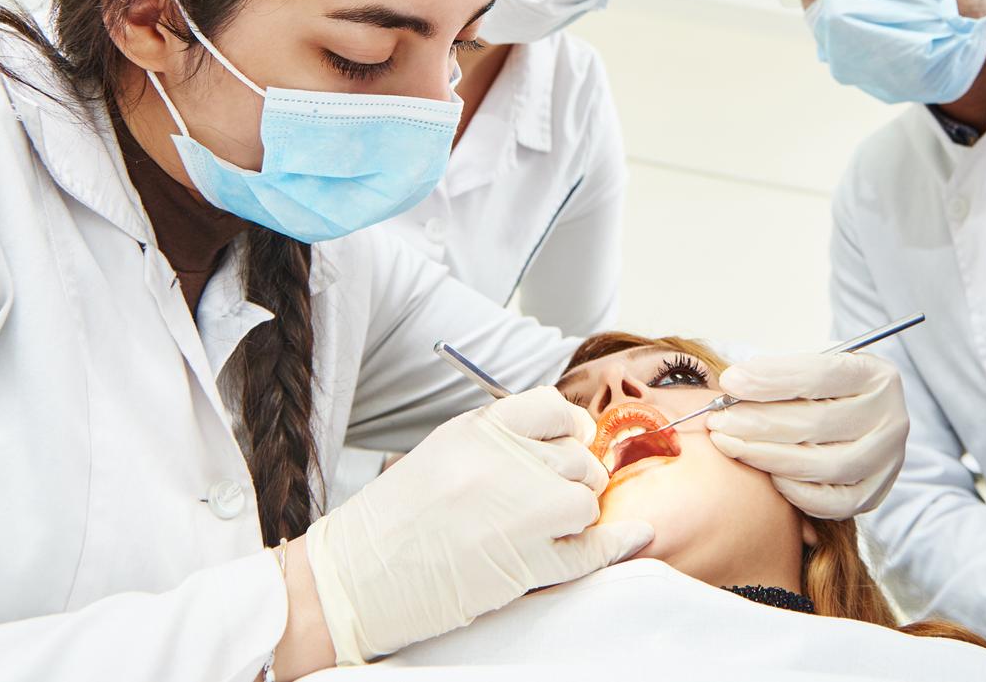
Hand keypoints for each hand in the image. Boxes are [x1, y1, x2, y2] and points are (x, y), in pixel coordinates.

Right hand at [303, 387, 652, 661]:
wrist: (352, 579)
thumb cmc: (390, 523)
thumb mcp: (441, 455)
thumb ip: (496, 444)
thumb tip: (557, 444)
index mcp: (477, 431)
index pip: (550, 407)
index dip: (571, 426)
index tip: (573, 442)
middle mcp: (502, 462)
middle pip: (576, 456)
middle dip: (579, 476)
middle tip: (562, 496)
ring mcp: (516, 512)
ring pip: (586, 499)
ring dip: (580, 515)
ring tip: (555, 528)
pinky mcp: (523, 563)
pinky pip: (589, 549)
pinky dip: (616, 544)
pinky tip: (633, 537)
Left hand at [707, 351, 909, 518]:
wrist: (859, 418)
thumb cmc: (826, 390)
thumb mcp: (812, 366)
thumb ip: (779, 373)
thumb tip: (734, 386)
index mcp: (876, 375)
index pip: (821, 375)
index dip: (771, 380)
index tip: (730, 382)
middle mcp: (890, 418)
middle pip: (817, 423)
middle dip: (758, 422)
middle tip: (719, 420)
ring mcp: (887, 460)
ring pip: (823, 465)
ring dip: (767, 456)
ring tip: (730, 444)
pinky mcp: (875, 493)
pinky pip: (834, 504)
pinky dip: (796, 492)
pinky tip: (767, 476)